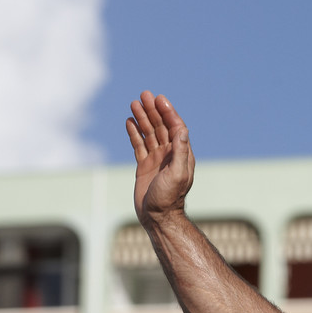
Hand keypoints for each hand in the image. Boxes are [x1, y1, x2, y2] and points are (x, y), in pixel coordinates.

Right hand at [127, 91, 194, 226]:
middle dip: (153, 110)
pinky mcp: (144, 166)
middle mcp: (170, 155)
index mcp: (181, 155)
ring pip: (149, 134)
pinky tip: (129, 122)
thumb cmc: (169, 198)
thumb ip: (180, 151)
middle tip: (143, 95)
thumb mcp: (178, 174)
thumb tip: (182, 130)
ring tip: (133, 103)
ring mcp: (156, 160)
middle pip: (161, 127)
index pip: (176, 127)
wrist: (157, 217)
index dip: (168, 112)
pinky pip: (139, 145)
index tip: (159, 99)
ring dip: (142, 118)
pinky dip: (134, 133)